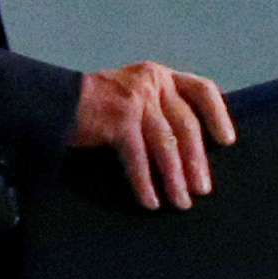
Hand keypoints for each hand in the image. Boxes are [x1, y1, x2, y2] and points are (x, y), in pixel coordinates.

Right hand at [74, 61, 236, 209]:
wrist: (51, 102)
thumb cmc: (99, 108)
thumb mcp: (136, 96)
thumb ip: (162, 109)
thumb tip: (196, 151)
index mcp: (161, 76)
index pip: (202, 89)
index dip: (218, 115)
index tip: (227, 142)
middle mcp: (151, 82)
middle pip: (186, 126)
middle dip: (197, 162)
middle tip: (203, 190)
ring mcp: (134, 99)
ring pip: (165, 144)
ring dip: (175, 178)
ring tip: (181, 202)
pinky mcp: (116, 119)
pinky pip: (138, 157)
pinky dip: (144, 182)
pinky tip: (151, 201)